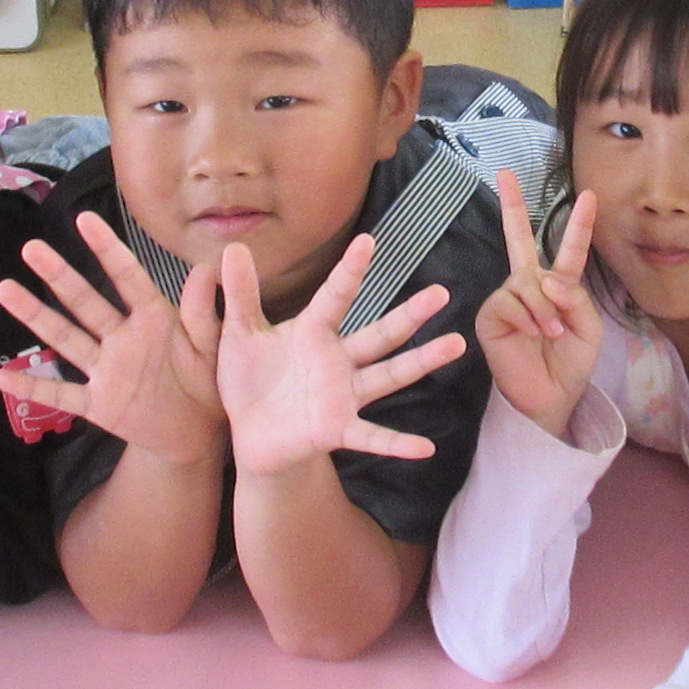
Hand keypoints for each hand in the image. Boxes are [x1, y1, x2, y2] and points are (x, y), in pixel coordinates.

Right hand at [0, 213, 222, 467]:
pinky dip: (31, 387)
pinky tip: (1, 376)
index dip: (107, 249)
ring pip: (65, 338)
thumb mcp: (211, 348)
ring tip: (5, 289)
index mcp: (153, 319)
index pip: (126, 277)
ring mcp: (105, 370)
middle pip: (85, 301)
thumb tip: (207, 268)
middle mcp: (122, 338)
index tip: (84, 219)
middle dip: (59, 275)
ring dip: (36, 315)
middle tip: (31, 248)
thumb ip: (203, 314)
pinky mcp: (97, 404)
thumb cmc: (207, 382)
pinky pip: (60, 394)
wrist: (195, 432)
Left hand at [213, 233, 465, 477]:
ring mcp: (343, 396)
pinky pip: (372, 436)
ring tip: (456, 344)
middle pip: (380, 334)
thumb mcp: (239, 335)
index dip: (350, 270)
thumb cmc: (248, 380)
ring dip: (422, 362)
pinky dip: (397, 444)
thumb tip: (232, 247)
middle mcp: (337, 361)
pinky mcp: (338, 429)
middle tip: (441, 293)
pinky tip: (425, 448)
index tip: (368, 240)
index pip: (336, 296)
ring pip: (389, 376)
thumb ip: (239, 294)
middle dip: (410, 314)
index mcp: (313, 332)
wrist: (249, 435)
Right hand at [472, 171, 599, 437]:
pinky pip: (511, 302)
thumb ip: (575, 297)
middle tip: (505, 173)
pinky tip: (532, 336)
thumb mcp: (588, 328)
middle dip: (511, 205)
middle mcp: (529, 286)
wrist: (551, 397)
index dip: (579, 224)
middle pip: (519, 238)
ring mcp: (508, 298)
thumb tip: (547, 280)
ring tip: (550, 335)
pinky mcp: (491, 315)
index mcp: (558, 286)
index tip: (589, 196)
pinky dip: (528, 319)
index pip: (569, 250)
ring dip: (545, 310)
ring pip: (527, 283)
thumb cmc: (570, 363)